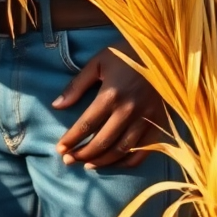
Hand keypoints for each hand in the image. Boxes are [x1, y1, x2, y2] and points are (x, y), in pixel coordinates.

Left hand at [53, 42, 165, 168]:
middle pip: (102, 141)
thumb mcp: (97, 64)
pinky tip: (114, 163)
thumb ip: (76, 86)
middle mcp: (129, 111)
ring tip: (87, 164)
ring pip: (122, 150)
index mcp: (111, 95)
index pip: (86, 124)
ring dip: (103, 161)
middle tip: (68, 160)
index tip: (59, 149)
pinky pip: (144, 150)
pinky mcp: (159, 123)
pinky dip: (128, 161)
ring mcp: (146, 119)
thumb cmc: (123, 55)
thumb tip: (56, 105)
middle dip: (83, 154)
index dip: (71, 139)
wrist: (159, 51)